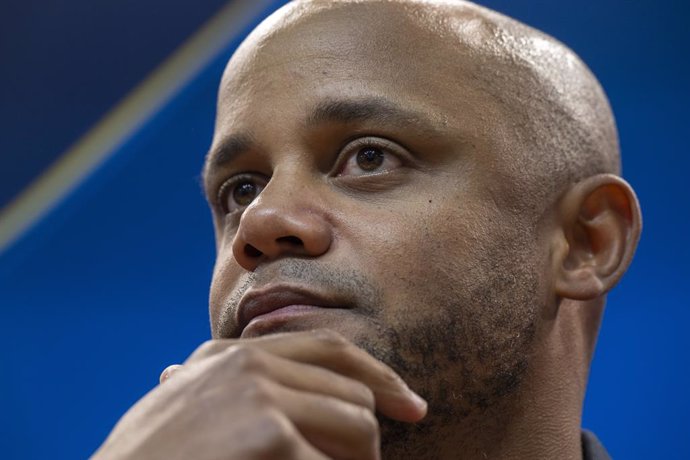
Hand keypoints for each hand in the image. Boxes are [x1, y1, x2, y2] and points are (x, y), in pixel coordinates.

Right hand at [92, 329, 426, 459]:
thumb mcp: (191, 412)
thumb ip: (241, 390)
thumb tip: (303, 399)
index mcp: (232, 355)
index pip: (331, 350)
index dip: (378, 377)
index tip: (411, 406)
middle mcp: (248, 364)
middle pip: (353, 393)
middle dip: (365, 441)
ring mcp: (258, 394)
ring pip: (358, 428)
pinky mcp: (268, 434)